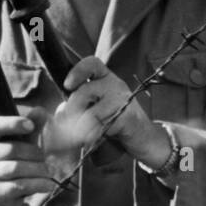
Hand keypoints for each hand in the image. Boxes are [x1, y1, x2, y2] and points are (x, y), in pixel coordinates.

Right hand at [0, 111, 55, 205]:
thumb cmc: (7, 161)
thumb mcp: (17, 142)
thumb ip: (29, 127)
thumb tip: (41, 110)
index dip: (12, 124)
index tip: (31, 126)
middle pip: (10, 149)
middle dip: (32, 152)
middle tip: (44, 157)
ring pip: (15, 169)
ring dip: (37, 169)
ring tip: (48, 171)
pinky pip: (19, 186)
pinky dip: (37, 184)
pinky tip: (47, 184)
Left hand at [53, 57, 170, 165]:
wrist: (143, 137)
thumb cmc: (117, 122)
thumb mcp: (96, 108)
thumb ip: (79, 105)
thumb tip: (61, 112)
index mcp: (106, 78)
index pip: (92, 64)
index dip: (77, 72)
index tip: (67, 86)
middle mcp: (115, 84)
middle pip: (84, 92)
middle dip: (71, 112)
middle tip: (67, 127)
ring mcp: (122, 99)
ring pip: (91, 113)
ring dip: (80, 129)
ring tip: (79, 138)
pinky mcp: (126, 116)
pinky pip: (101, 127)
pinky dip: (92, 137)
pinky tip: (92, 141)